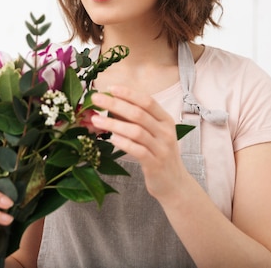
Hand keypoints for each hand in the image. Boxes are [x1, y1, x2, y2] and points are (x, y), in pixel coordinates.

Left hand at [90, 85, 191, 200]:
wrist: (175, 183)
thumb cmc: (158, 154)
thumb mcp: (152, 134)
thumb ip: (135, 120)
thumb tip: (111, 104)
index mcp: (166, 120)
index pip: (147, 101)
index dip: (128, 93)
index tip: (110, 88)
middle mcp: (166, 132)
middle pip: (139, 113)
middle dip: (115, 104)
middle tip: (96, 98)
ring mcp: (162, 148)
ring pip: (136, 131)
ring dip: (114, 123)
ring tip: (96, 119)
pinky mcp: (155, 164)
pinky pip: (137, 150)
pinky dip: (123, 143)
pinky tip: (111, 138)